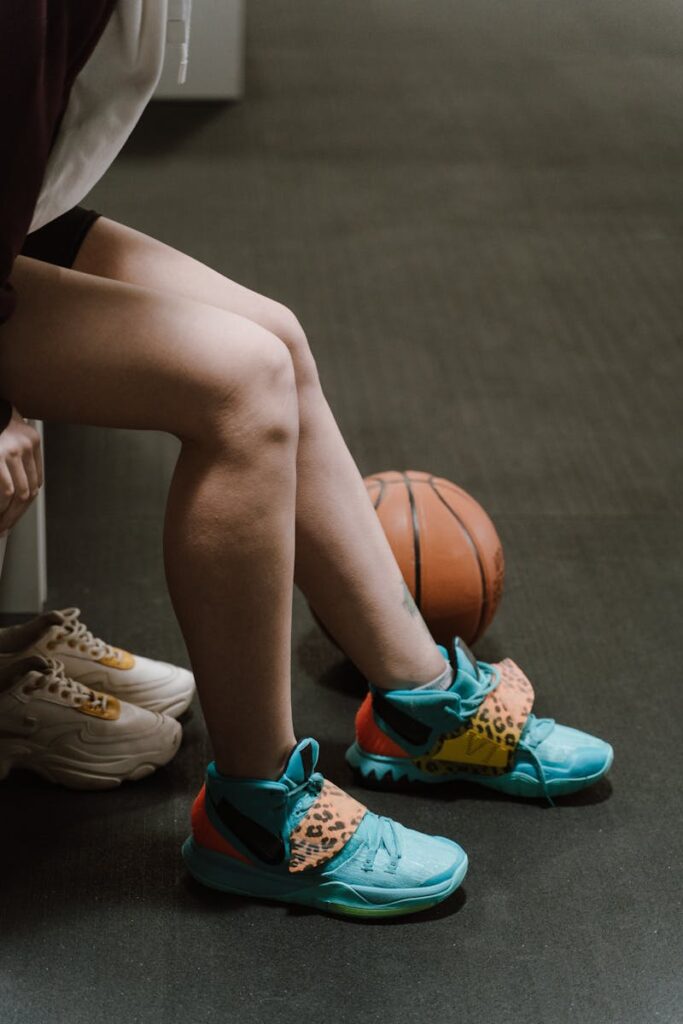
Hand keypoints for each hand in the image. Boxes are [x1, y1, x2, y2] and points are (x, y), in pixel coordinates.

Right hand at [0, 407, 42, 535]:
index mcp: (32, 441)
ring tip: (1, 524)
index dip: (26, 501)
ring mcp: (13, 451)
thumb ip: (16, 457)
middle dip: (18, 513)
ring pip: (21, 494)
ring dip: (10, 514)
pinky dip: (2, 505)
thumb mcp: (8, 437)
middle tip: (6, 526)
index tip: (16, 513)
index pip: (35, 480)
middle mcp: (27, 445)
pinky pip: (7, 490)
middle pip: (30, 490)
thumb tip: (17, 492)